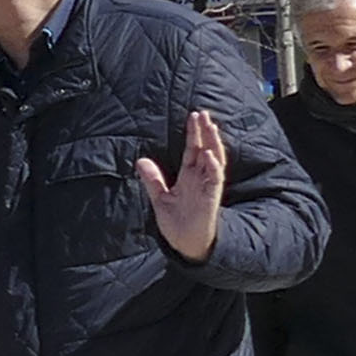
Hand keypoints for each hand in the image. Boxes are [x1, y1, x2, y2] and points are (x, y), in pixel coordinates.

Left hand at [138, 111, 227, 262]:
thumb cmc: (177, 221)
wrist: (185, 243)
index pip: (193, 150)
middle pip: (205, 149)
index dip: (193, 134)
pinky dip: (213, 166)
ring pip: (214, 159)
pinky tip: (209, 154)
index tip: (193, 116)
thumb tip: (141, 160)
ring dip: (212, 143)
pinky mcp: (212, 197)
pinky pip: (215, 179)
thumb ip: (152, 179)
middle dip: (205, 132)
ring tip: (210, 126)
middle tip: (203, 113)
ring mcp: (208, 186)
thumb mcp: (160, 197)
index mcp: (189, 176)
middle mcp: (200, 178)